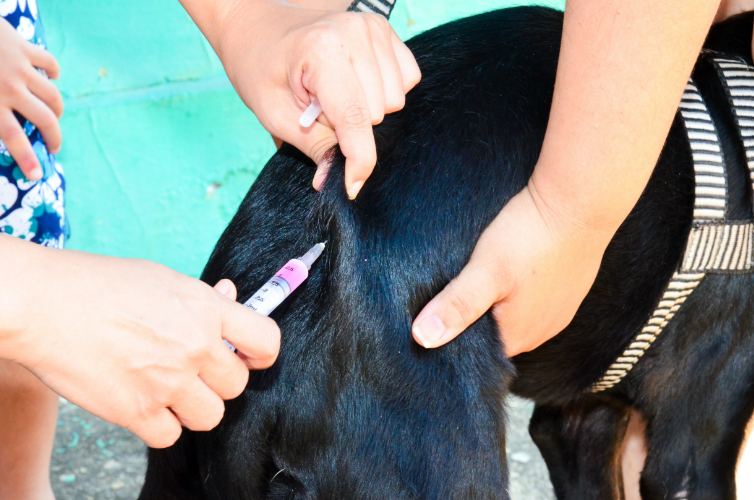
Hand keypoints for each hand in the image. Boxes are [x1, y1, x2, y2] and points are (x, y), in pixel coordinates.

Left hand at [0, 17, 62, 180]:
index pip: (15, 139)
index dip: (28, 160)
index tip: (38, 175)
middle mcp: (10, 89)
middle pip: (45, 121)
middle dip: (54, 138)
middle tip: (54, 146)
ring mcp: (20, 68)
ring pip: (53, 96)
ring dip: (57, 110)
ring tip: (54, 116)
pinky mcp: (24, 48)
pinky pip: (50, 63)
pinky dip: (54, 73)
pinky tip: (52, 78)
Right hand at [0, 237, 279, 447]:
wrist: (44, 303)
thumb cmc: (100, 284)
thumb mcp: (163, 278)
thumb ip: (203, 296)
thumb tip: (231, 294)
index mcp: (207, 309)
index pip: (267, 341)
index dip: (261, 354)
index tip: (248, 356)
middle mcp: (196, 345)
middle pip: (237, 385)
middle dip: (219, 380)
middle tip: (193, 369)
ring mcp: (168, 380)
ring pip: (211, 415)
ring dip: (194, 406)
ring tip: (168, 387)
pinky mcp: (137, 410)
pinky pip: (171, 435)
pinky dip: (160, 425)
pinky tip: (144, 402)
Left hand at [215, 2, 419, 197]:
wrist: (259, 29)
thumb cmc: (261, 69)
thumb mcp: (276, 115)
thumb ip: (315, 147)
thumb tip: (338, 182)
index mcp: (321, 49)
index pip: (355, 116)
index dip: (358, 160)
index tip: (352, 187)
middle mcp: (354, 31)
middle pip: (378, 113)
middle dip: (350, 126)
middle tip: (319, 110)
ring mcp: (373, 27)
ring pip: (395, 100)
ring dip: (367, 109)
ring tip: (334, 94)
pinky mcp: (385, 29)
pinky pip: (407, 80)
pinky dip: (384, 91)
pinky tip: (355, 84)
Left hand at [411, 183, 612, 355]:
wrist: (581, 204)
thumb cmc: (532, 237)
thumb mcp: (485, 271)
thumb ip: (456, 306)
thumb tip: (421, 338)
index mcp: (518, 336)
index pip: (476, 351)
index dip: (455, 333)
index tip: (437, 312)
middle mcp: (542, 331)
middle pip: (496, 332)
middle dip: (475, 317)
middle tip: (454, 289)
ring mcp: (560, 310)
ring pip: (516, 313)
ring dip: (498, 301)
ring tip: (481, 276)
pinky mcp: (569, 288)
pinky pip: (536, 297)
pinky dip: (520, 287)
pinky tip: (512, 266)